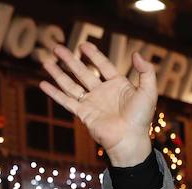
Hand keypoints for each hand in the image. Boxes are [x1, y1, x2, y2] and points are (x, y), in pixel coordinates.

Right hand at [40, 42, 155, 167]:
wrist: (130, 140)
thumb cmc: (141, 119)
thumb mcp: (148, 91)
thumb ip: (146, 71)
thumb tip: (135, 54)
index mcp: (117, 85)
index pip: (103, 65)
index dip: (93, 55)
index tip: (83, 45)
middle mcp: (102, 93)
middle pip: (82, 72)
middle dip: (69, 59)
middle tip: (56, 47)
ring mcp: (91, 103)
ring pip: (71, 84)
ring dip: (58, 73)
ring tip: (45, 61)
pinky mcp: (83, 114)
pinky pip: (66, 100)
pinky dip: (54, 93)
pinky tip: (43, 84)